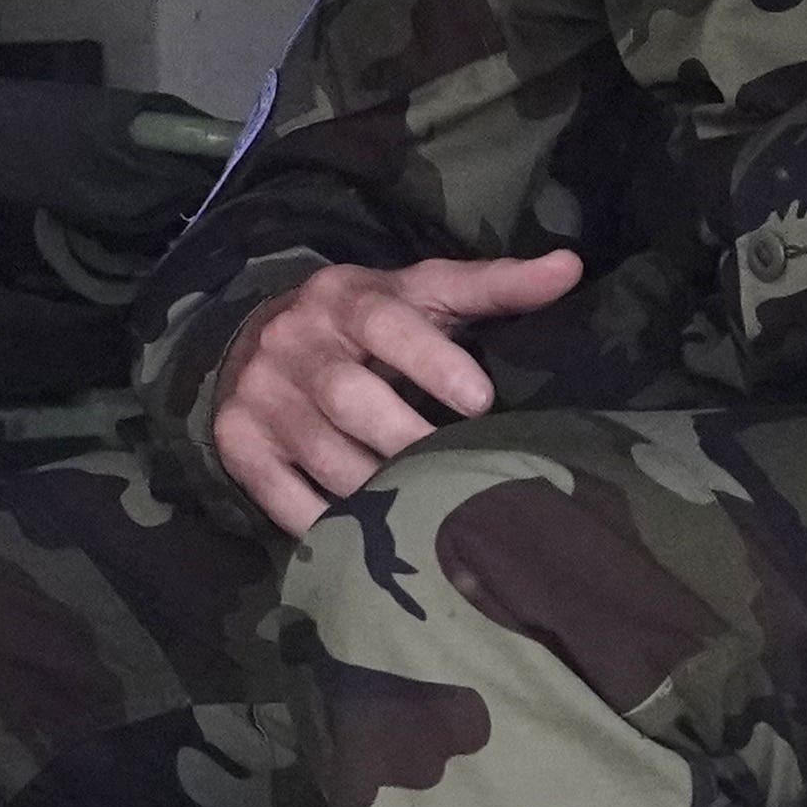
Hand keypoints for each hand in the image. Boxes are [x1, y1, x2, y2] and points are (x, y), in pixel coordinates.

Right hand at [203, 248, 581, 535]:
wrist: (256, 339)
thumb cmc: (366, 323)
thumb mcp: (423, 293)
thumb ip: (493, 286)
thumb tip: (569, 268)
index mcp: (346, 296)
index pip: (386, 323)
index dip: (432, 362)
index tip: (480, 401)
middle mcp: (295, 340)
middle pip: (349, 396)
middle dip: (407, 439)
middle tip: (456, 470)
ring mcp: (260, 393)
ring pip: (320, 452)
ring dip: (374, 488)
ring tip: (422, 509)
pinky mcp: (237, 441)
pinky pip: (277, 493)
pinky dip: (320, 520)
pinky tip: (362, 538)